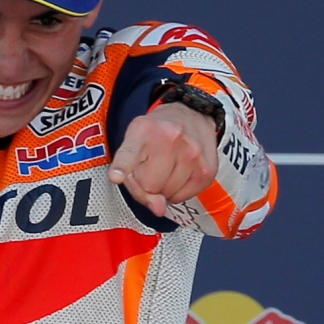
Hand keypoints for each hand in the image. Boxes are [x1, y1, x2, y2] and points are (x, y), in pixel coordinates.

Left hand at [108, 102, 218, 216]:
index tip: (116, 176)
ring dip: (164, 188)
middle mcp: (170, 139)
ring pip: (167, 195)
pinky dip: (178, 191)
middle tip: (152, 167)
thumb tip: (158, 208)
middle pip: (149, 186)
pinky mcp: (207, 169)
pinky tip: (179, 173)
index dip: (122, 167)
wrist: (192, 114)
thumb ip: (131, 173)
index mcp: (144, 130)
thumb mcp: (134, 139)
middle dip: (147, 184)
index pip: (129, 153)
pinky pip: (184, 197)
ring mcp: (192, 154)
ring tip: (167, 167)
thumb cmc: (157, 132)